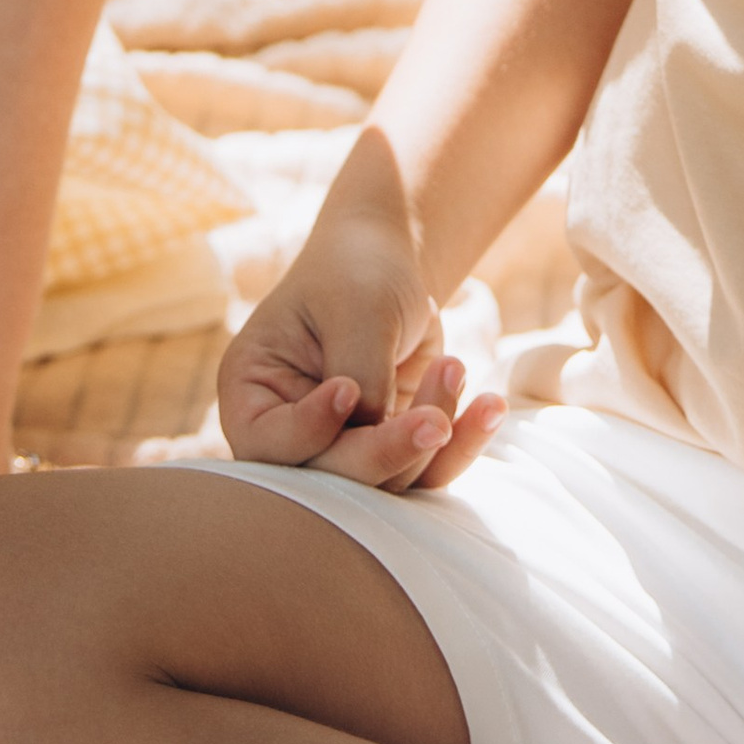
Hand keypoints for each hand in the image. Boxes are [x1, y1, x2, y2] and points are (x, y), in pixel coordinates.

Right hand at [219, 210, 504, 493]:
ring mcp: (345, 446)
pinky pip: (429, 468)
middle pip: (330, 477)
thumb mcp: (355, 307)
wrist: (389, 260)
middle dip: (386, 450)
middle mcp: (292, 433)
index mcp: (253, 393)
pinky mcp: (394, 448)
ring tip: (456, 368)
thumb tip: (380, 437)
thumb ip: (362, 371)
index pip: (269, 443)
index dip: (311, 430)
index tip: (347, 391)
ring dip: (433, 436)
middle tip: (434, 421)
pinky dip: (464, 442)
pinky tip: (490, 407)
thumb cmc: (356, 270)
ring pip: (387, 482)